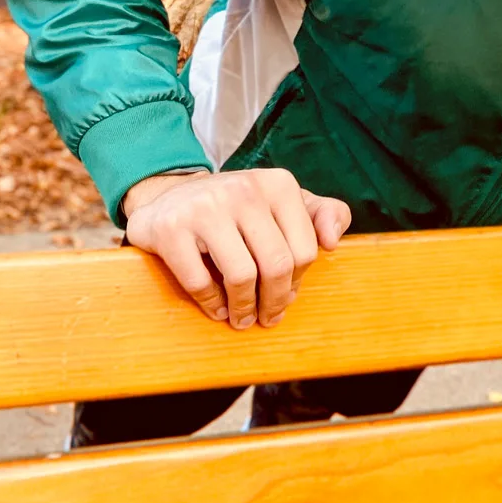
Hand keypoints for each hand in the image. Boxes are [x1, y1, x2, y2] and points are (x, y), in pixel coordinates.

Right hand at [121, 168, 352, 327]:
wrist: (168, 200)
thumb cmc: (236, 210)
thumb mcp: (281, 202)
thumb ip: (320, 214)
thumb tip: (333, 241)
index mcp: (277, 184)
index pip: (305, 248)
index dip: (298, 281)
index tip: (287, 294)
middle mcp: (243, 189)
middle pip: (277, 264)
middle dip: (275, 301)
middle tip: (268, 318)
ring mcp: (204, 207)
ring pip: (241, 275)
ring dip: (244, 308)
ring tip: (242, 319)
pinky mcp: (171, 229)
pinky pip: (200, 282)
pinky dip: (212, 304)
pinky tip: (217, 308)